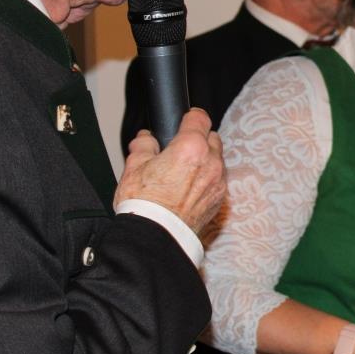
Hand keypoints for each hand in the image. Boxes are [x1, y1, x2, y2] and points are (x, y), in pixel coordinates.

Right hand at [116, 108, 225, 234]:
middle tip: (179, 151)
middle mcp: (211, 162)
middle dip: (198, 141)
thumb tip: (145, 139)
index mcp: (191, 148)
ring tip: (182, 173)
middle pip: (211, 138)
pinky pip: (217, 181)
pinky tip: (189, 189)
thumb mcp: (134, 168)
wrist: (157, 236)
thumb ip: (143, 147)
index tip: (185, 120)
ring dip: (205, 161)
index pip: (200, 118)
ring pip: (217, 160)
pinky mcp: (220, 199)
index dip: (191, 117)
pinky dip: (207, 180)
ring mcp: (218, 181)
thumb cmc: (145, 205)